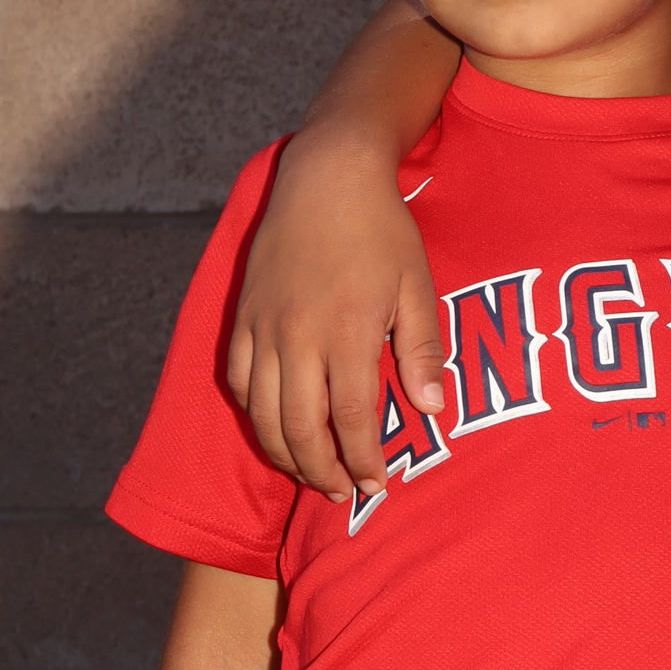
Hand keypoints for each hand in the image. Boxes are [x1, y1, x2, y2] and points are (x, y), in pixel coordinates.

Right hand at [228, 131, 444, 503]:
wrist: (327, 175)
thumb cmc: (382, 230)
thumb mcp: (418, 286)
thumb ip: (422, 351)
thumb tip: (432, 410)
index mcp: (347, 332)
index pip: (351, 420)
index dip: (363, 460)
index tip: (377, 485)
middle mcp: (298, 336)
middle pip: (301, 428)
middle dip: (322, 472)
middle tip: (343, 493)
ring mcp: (264, 327)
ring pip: (263, 413)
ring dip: (285, 453)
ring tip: (310, 474)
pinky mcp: (243, 316)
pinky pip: (238, 380)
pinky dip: (254, 414)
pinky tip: (274, 429)